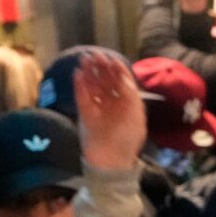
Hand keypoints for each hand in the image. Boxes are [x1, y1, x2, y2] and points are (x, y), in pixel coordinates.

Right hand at [74, 50, 146, 170]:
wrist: (111, 161)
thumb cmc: (127, 140)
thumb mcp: (136, 116)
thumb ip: (131, 95)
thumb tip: (123, 77)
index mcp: (126, 104)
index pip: (120, 82)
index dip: (117, 70)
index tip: (112, 59)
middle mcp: (112, 104)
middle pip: (106, 81)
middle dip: (101, 68)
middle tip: (95, 55)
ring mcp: (98, 108)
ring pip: (93, 86)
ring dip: (89, 73)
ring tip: (85, 59)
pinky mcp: (85, 114)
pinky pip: (82, 96)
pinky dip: (80, 85)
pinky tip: (78, 73)